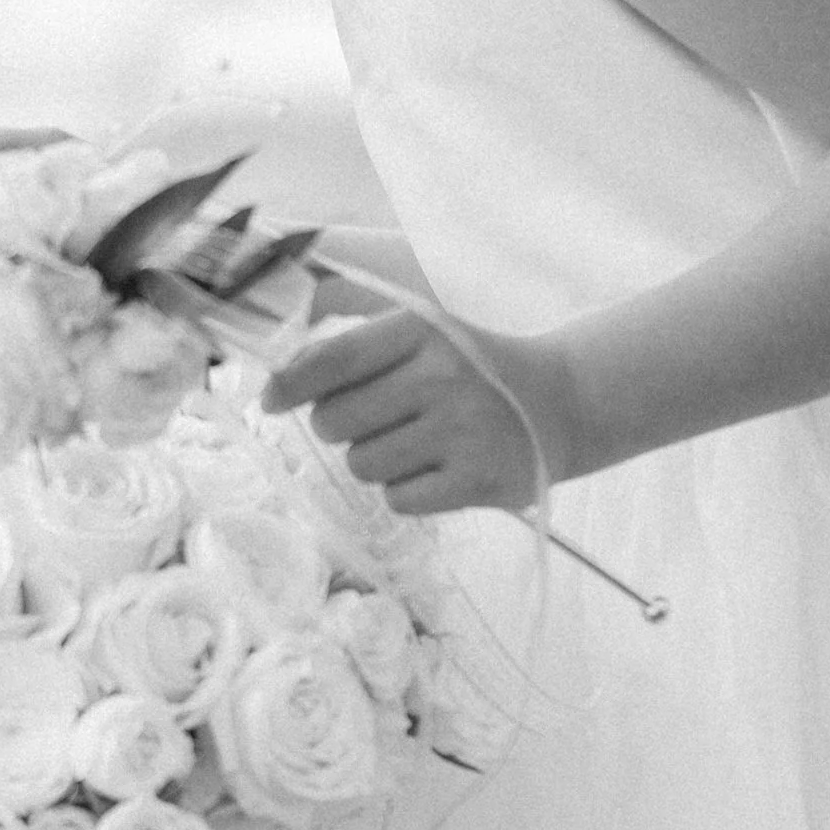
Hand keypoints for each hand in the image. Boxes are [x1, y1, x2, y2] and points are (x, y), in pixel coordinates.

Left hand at [260, 288, 569, 515]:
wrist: (560, 403)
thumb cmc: (471, 369)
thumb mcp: (422, 334)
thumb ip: (352, 346)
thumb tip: (277, 379)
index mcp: (420, 330)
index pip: (333, 359)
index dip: (290, 384)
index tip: (269, 400)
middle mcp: (441, 376)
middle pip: (335, 421)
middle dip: (343, 427)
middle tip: (381, 419)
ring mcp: (461, 430)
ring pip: (361, 465)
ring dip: (376, 460)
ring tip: (417, 442)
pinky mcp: (476, 479)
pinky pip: (397, 498)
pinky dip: (407, 490)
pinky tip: (438, 468)